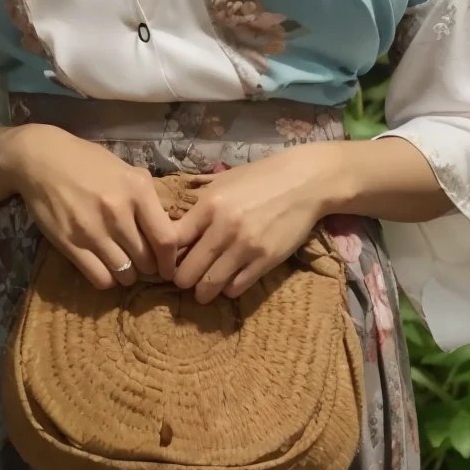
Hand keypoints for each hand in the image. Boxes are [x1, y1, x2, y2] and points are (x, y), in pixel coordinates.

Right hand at [3, 123, 180, 291]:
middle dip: (148, 267)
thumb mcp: (125, 169)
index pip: (166, 239)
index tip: (168, 268)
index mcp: (137, 189)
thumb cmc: (86, 161)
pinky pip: (100, 279)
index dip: (171, 261)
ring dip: (128, 274)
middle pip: (147, 260)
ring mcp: (93, 230)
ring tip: (123, 264)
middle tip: (142, 263)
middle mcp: (118, 212)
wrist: (41, 159)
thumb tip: (168, 228)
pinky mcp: (71, 244)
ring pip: (125, 273)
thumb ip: (146, 197)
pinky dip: (107, 279)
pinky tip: (104, 267)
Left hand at [171, 148, 334, 302]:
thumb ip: (198, 205)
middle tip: (185, 278)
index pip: (172, 241)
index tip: (168, 260)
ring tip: (204, 287)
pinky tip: (229, 280)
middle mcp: (224, 228)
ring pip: (209, 286)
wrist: (303, 182)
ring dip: (203, 290)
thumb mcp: (223, 183)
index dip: (165, 255)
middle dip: (182, 279)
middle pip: (187, 271)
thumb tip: (171, 225)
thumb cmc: (260, 178)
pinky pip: (236, 288)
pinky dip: (228, 289)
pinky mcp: (265, 261)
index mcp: (209, 205)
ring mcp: (245, 247)